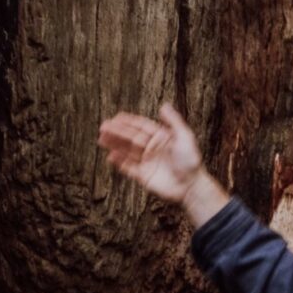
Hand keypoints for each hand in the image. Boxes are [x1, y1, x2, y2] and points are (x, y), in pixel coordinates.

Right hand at [98, 102, 225, 224]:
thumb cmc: (191, 161)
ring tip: (101, 139)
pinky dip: (119, 162)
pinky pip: (129, 168)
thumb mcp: (184, 137)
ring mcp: (147, 163)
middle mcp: (152, 149)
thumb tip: (164, 106)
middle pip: (130, 138)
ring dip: (114, 145)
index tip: (116, 117)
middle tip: (103, 126)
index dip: (128, 122)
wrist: (191, 186)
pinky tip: (110, 156)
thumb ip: (173, 121)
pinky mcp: (144, 176)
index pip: (141, 127)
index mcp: (160, 138)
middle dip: (117, 132)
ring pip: (127, 151)